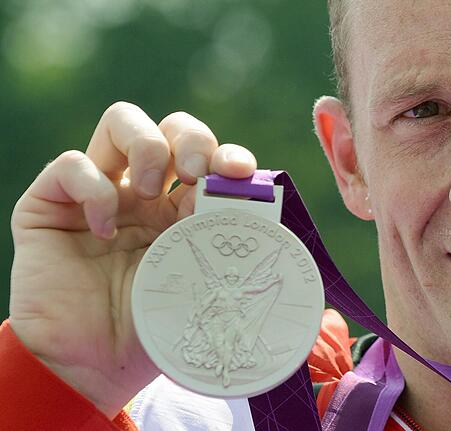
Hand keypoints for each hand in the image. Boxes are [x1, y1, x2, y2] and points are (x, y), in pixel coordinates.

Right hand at [8, 102, 257, 417]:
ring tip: (152, 195)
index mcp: (183, 210)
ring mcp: (98, 194)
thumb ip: (225, 240)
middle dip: (191, 138)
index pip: (209, 158)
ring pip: (121, 122)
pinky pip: (70, 165)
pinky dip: (93, 187)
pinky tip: (105, 229)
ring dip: (147, 146)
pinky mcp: (50, 205)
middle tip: (195, 175)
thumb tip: (262, 198)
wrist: (96, 367)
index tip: (239, 171)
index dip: (226, 154)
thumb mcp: (203, 281)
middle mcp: (143, 194)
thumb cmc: (153, 329)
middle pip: (171, 128)